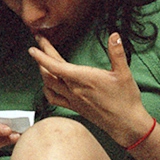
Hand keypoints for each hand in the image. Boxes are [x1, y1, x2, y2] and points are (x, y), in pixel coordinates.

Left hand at [28, 33, 152, 148]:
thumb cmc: (125, 99)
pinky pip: (54, 98)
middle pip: (49, 73)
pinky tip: (48, 85)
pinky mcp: (75, 107)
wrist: (125, 124)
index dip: (42, 56)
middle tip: (38, 44)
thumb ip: (117, 53)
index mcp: (83, 78)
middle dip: (41, 58)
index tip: (34, 46)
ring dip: (42, 72)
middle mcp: (74, 90)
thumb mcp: (124, 73)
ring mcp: (73, 100)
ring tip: (41, 61)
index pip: (55, 66)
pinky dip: (48, 89)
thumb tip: (114, 35)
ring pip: (49, 85)